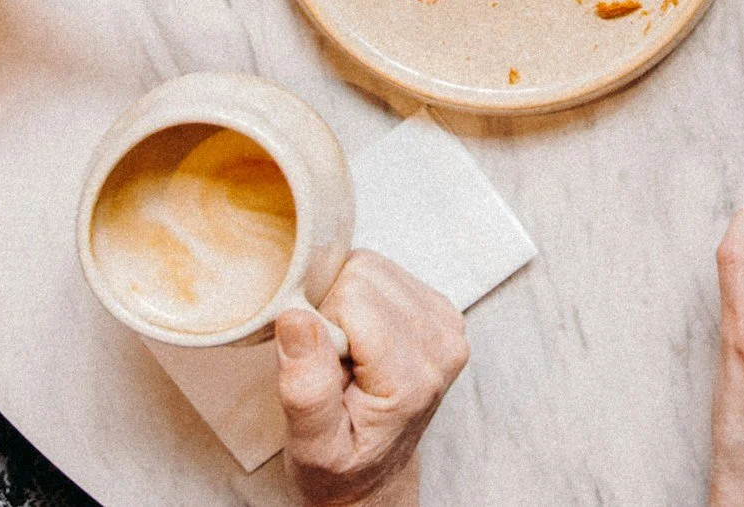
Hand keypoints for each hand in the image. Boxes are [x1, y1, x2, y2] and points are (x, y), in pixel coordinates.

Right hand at [277, 251, 468, 506]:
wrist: (373, 476)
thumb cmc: (341, 466)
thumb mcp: (312, 446)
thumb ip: (306, 388)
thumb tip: (296, 318)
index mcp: (415, 376)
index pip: (353, 294)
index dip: (321, 322)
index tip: (322, 366)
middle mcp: (443, 343)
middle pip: (365, 273)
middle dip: (333, 309)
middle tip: (331, 361)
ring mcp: (447, 324)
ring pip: (373, 266)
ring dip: (346, 302)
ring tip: (344, 353)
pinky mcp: (440, 311)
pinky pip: (384, 272)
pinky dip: (361, 298)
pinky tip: (359, 338)